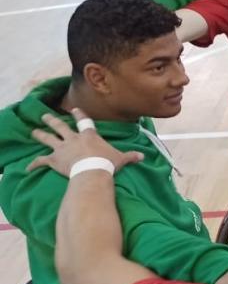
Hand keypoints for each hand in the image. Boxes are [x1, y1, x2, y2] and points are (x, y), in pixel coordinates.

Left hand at [26, 110, 143, 176]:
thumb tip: (143, 156)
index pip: (83, 121)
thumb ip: (130, 156)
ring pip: (47, 138)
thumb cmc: (107, 164)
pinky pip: (41, 160)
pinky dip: (34, 163)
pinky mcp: (54, 160)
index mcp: (88, 135)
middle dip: (51, 120)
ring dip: (40, 135)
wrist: (92, 173)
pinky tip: (28, 167)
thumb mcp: (121, 159)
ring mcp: (62, 148)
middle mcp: (72, 138)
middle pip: (59, 126)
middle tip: (45, 116)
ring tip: (34, 131)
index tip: (74, 110)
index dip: (79, 115)